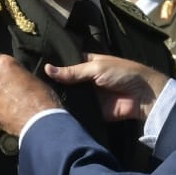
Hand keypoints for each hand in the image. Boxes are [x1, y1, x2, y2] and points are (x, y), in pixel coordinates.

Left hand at [0, 55, 62, 135]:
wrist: (40, 122)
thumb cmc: (42, 99)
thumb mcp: (35, 79)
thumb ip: (20, 75)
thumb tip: (18, 79)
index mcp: (4, 64)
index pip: (1, 61)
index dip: (8, 70)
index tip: (14, 76)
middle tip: (11, 90)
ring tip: (13, 106)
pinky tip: (11, 115)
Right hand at [44, 54, 171, 122]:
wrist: (142, 96)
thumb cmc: (123, 73)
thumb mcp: (96, 68)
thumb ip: (73, 71)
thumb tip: (48, 69)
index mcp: (87, 63)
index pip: (67, 64)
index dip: (54, 66)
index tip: (34, 66)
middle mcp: (86, 79)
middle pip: (66, 82)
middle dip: (54, 84)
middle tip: (32, 84)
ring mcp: (88, 96)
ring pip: (70, 97)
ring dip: (60, 97)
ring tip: (37, 97)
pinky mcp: (92, 111)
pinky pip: (78, 111)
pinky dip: (69, 111)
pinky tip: (52, 110)